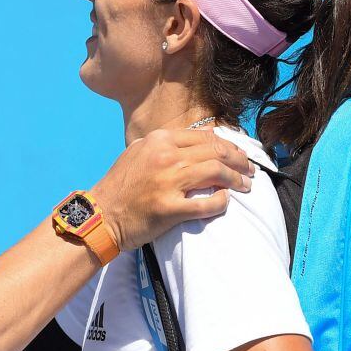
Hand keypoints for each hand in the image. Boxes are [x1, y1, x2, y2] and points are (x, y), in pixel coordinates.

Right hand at [90, 128, 254, 252]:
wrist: (100, 214)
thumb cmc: (121, 184)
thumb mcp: (139, 152)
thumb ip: (168, 143)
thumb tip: (204, 137)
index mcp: (159, 140)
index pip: (205, 137)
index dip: (228, 145)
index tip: (238, 155)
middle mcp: (165, 156)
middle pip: (216, 152)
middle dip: (239, 160)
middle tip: (249, 170)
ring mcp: (168, 182)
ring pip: (216, 173)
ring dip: (236, 179)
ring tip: (245, 186)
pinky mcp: (169, 208)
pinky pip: (208, 204)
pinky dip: (222, 202)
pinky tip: (225, 202)